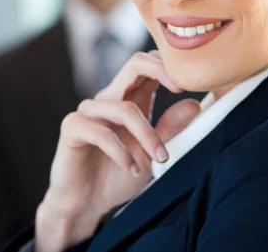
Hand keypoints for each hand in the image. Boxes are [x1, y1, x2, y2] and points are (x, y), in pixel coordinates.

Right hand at [35, 51, 200, 251]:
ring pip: (124, 107)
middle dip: (158, 71)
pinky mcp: (73, 127)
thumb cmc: (117, 176)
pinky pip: (101, 133)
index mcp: (129, 100)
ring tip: (160, 159)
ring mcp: (89, 111)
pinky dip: (121, 152)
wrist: (85, 203)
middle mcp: (109, 99)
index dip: (168, 66)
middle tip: (179, 88)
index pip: (148, 66)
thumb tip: (194, 104)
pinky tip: (132, 169)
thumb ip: (170, 130)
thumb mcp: (152, 155)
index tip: (191, 83)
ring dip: (147, 134)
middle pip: (134, 65)